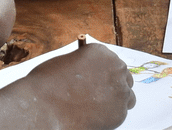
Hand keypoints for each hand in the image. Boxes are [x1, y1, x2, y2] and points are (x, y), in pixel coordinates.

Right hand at [18, 40, 135, 129]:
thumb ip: (82, 66)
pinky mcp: (120, 111)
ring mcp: (119, 89)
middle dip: (113, 87)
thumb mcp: (64, 64)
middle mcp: (115, 67)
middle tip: (101, 98)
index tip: (100, 82)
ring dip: (116, 102)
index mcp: (101, 52)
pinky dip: (110, 118)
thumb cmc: (46, 86)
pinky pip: (120, 114)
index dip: (105, 74)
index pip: (111, 62)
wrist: (44, 107)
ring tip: (98, 110)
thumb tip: (87, 75)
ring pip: (127, 97)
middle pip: (123, 77)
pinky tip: (94, 118)